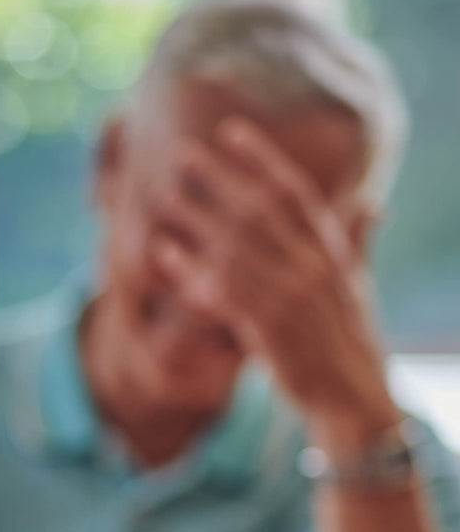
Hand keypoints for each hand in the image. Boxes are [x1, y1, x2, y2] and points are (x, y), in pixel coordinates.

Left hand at [150, 116, 401, 454]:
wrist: (353, 400)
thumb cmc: (350, 345)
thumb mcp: (358, 289)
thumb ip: (356, 244)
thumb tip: (370, 203)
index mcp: (333, 253)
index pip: (295, 194)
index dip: (261, 160)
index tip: (229, 131)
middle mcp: (315, 268)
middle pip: (259, 212)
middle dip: (218, 180)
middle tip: (180, 155)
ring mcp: (293, 298)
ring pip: (235, 247)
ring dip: (195, 219)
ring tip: (161, 197)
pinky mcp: (271, 330)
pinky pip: (223, 293)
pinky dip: (191, 271)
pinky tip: (163, 255)